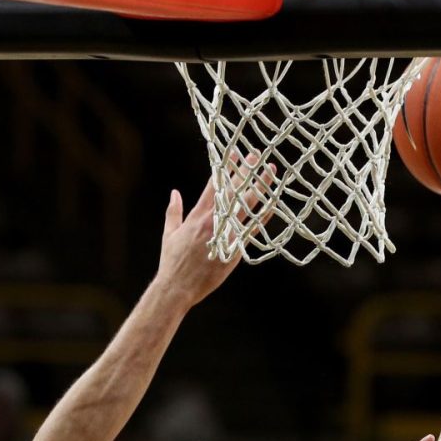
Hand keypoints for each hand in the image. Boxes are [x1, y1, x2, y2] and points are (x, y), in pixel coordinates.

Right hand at [154, 154, 275, 307]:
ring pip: (245, 206)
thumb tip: (174, 193)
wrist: (177, 287)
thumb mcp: (169, 234)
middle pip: (232, 191)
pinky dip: (261, 217)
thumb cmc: (172, 262)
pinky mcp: (233, 249)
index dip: (225, 168)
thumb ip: (173, 211)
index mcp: (197, 215)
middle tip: (256, 155)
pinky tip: (271, 205)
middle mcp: (212, 222)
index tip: (235, 154)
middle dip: (245, 171)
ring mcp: (224, 235)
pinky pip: (251, 230)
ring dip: (259, 188)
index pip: (213, 185)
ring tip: (270, 173)